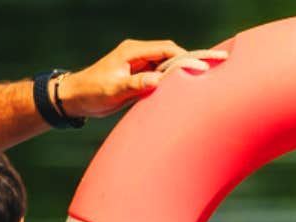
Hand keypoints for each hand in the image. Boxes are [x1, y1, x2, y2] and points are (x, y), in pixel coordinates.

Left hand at [60, 39, 223, 117]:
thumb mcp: (113, 90)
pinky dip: (176, 81)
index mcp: (133, 52)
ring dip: (187, 71)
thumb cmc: (91, 92)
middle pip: (173, 54)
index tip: (205, 66)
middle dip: (195, 59)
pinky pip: (163, 76)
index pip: (168, 50)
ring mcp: (140, 65)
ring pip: (169, 66)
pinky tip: (191, 88)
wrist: (75, 97)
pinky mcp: (140, 76)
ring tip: (212, 76)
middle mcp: (139, 55)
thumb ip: (135, 84)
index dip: (187, 58)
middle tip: (220, 62)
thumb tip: (157, 80)